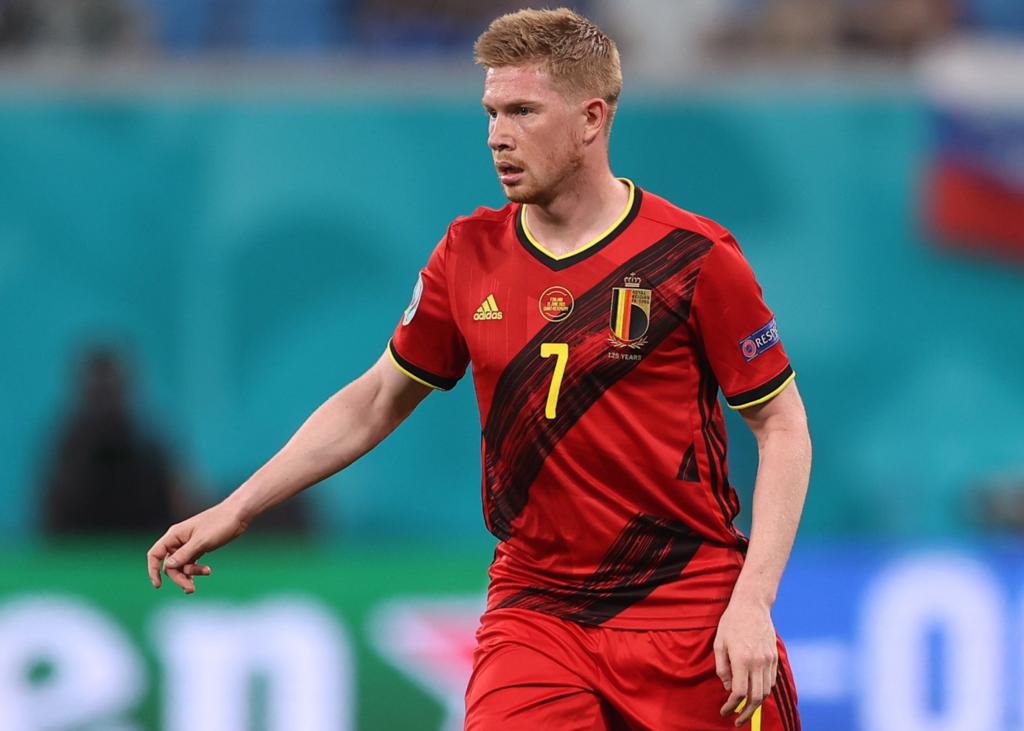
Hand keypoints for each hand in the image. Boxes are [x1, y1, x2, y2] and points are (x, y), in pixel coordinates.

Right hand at [146, 501, 249, 593]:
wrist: (237, 516)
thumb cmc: (219, 524)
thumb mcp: (201, 541)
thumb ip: (184, 555)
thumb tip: (167, 567)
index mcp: (174, 535)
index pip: (155, 554)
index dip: (153, 570)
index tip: (158, 585)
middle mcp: (178, 540)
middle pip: (170, 565)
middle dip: (179, 577)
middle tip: (190, 589)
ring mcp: (189, 545)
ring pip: (182, 566)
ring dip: (189, 575)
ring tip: (204, 577)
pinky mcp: (199, 548)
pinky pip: (191, 563)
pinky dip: (197, 570)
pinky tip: (207, 571)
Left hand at [714, 594, 777, 727]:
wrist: (752, 605)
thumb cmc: (731, 622)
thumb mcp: (719, 643)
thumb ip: (722, 667)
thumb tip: (728, 687)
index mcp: (742, 659)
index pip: (739, 692)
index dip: (731, 705)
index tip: (725, 711)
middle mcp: (758, 662)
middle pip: (756, 698)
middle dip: (746, 713)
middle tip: (737, 721)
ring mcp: (769, 660)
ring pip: (765, 691)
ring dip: (756, 704)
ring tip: (745, 710)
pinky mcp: (775, 657)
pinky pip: (771, 681)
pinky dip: (763, 691)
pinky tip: (754, 692)